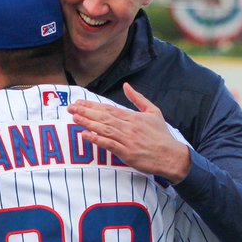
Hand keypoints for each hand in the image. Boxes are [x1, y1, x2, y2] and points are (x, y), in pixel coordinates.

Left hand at [68, 83, 191, 182]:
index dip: (93, 106)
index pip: (109, 109)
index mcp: (133, 117)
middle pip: (103, 117)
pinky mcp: (126, 153)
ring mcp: (127, 140)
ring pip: (103, 129)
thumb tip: (127, 85)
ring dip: (87, 123)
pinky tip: (85, 135)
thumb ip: (138, 98)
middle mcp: (128, 126)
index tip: (79, 102)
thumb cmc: (162, 135)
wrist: (171, 156)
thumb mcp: (153, 112)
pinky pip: (108, 144)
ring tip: (74, 117)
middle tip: (70, 107)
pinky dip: (96, 139)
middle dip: (85, 112)